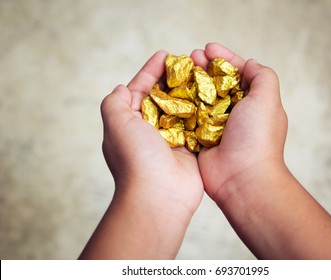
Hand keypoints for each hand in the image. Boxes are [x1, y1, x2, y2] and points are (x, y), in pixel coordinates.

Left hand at [101, 50, 202, 218]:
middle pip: (162, 96)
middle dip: (172, 79)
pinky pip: (195, 124)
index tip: (164, 54)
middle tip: (186, 62)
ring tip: (201, 74)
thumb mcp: (116, 123)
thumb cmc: (135, 158)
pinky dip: (201, 110)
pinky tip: (210, 95)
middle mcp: (149, 130)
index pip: (139, 89)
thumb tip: (121, 88)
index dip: (150, 71)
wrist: (159, 195)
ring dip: (189, 92)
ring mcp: (170, 139)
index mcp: (129, 123)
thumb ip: (114, 102)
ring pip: (180, 108)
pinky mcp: (189, 148)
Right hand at [191, 43, 287, 203]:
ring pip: (201, 97)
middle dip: (203, 67)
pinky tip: (171, 92)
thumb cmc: (257, 137)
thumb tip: (249, 63)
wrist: (241, 178)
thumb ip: (262, 76)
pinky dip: (181, 104)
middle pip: (216, 82)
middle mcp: (235, 112)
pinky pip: (189, 116)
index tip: (208, 47)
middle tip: (190, 57)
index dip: (223, 57)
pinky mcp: (200, 137)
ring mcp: (216, 125)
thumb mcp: (268, 99)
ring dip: (190, 82)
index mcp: (253, 102)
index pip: (237, 72)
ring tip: (178, 69)